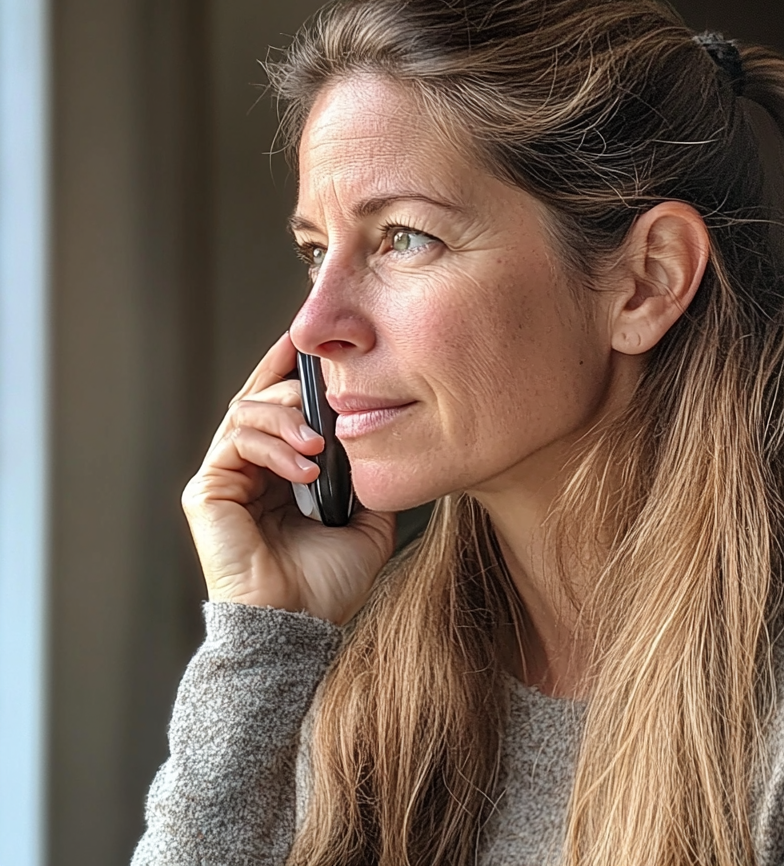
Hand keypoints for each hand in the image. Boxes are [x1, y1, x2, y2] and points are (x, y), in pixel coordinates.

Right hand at [181, 332, 395, 623]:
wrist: (300, 629)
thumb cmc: (328, 585)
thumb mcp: (366, 524)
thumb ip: (368, 482)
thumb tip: (387, 445)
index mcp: (279, 473)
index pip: (282, 409)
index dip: (294, 372)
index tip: (316, 344)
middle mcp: (247, 470)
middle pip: (260, 398)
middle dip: (295, 382)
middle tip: (329, 380)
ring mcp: (224, 478)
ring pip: (246, 412)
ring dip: (288, 415)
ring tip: (322, 441)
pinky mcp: (207, 492)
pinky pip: (236, 442)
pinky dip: (274, 443)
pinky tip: (306, 464)